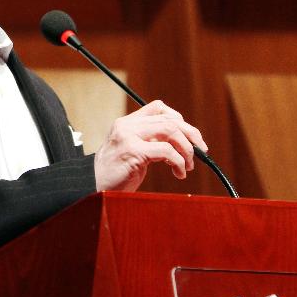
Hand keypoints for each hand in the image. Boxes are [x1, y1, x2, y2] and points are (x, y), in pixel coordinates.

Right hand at [93, 100, 207, 191]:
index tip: (190, 136)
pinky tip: (179, 173)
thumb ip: (148, 140)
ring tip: (188, 165)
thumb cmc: (116, 174)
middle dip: (191, 135)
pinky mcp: (133, 152)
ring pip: (170, 131)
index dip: (178, 119)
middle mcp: (126, 125)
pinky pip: (166, 151)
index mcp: (126, 123)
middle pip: (169, 119)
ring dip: (186, 149)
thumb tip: (180, 140)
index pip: (158, 108)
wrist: (95, 189)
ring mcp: (128, 137)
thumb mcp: (131, 150)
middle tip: (200, 151)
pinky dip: (179, 162)